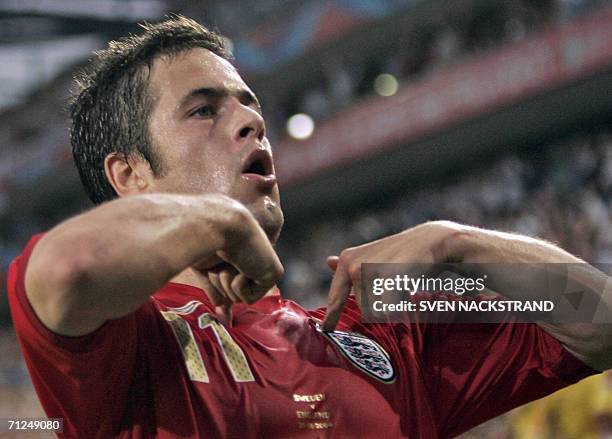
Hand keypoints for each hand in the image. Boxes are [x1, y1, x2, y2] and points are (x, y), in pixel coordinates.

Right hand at [193, 199, 283, 322]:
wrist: (218, 224)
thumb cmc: (204, 239)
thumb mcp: (205, 267)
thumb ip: (214, 290)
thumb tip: (222, 316)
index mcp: (240, 255)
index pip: (233, 282)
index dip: (222, 292)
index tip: (221, 313)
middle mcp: (254, 260)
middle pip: (230, 292)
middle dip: (219, 282)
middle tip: (220, 263)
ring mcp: (265, 267)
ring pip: (238, 296)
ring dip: (227, 282)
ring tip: (228, 261)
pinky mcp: (273, 274)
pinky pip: (248, 298)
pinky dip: (238, 285)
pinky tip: (241, 265)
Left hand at [322, 221, 463, 329]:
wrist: (431, 240)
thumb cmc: (400, 253)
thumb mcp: (370, 257)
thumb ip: (349, 265)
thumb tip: (328, 262)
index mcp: (347, 260)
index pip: (335, 297)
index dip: (331, 317)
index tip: (325, 330)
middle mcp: (353, 265)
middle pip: (363, 308)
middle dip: (378, 304)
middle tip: (393, 284)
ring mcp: (369, 272)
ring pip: (377, 311)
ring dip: (390, 304)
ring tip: (401, 284)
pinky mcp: (387, 278)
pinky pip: (390, 309)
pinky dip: (400, 305)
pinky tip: (408, 288)